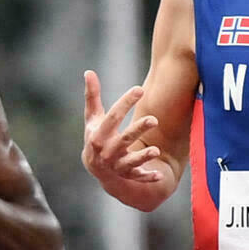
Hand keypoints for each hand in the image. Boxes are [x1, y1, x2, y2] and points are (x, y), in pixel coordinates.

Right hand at [82, 72, 167, 208]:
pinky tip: (159, 175)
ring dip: (143, 156)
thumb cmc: (95, 135)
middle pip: (125, 139)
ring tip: (156, 150)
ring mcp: (117, 164)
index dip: (126, 102)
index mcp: (99, 134)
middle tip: (154, 119)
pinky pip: (138, 177)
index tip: (139, 89)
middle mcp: (108, 150)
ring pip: (132, 161)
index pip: (113, 117)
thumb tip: (88, 72)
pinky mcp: (127, 175)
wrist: (94, 166)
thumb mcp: (92, 118)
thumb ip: (92, 96)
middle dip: (138, 130)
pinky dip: (147, 177)